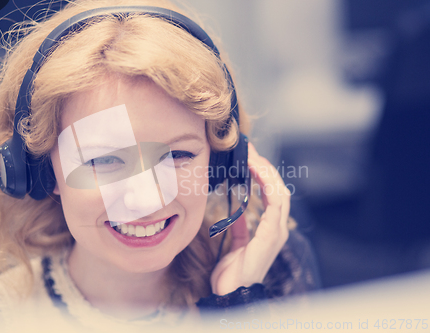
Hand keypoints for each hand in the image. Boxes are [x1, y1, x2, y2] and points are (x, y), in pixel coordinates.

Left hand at [210, 142, 289, 295]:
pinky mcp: (271, 237)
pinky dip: (267, 186)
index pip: (272, 193)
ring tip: (253, 157)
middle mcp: (277, 228)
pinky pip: (274, 206)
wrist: (231, 294)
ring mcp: (276, 233)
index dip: (262, 173)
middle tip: (249, 150)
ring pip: (279, 193)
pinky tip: (256, 172)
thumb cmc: (233, 272)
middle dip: (265, 166)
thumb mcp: (235, 242)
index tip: (249, 156)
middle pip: (278, 188)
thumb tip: (237, 210)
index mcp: (270, 228)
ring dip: (267, 172)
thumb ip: (240, 225)